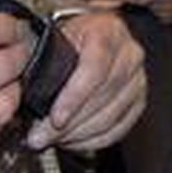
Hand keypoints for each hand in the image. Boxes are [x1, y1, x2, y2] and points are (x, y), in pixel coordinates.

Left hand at [25, 12, 144, 153]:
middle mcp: (129, 53)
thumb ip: (47, 66)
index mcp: (107, 31)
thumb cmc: (70, 38)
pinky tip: (74, 142)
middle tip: (42, 136)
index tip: (55, 119)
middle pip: (103, 96)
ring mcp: (138, 78)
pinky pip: (119, 128)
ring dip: (79, 134)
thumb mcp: (55, 39)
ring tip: (54, 140)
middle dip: (71, 123)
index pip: (94, 68)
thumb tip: (32, 102)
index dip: (73, 97)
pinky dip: (94, 140)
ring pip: (111, 116)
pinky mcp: (139, 100)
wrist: (91, 35)